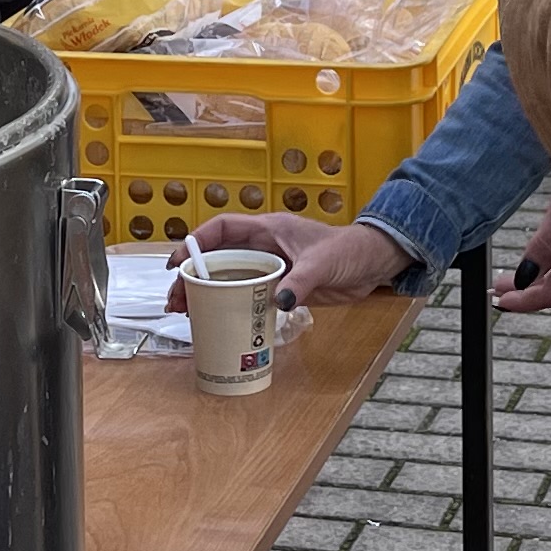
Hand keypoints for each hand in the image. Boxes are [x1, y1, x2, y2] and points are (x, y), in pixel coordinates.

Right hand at [185, 213, 410, 306]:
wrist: (373, 264)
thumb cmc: (349, 251)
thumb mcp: (322, 264)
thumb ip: (300, 281)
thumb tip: (276, 302)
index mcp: (269, 230)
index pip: (223, 229)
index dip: (197, 242)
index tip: (177, 262)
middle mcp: (264, 248)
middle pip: (219, 258)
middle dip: (194, 276)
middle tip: (177, 300)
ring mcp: (271, 268)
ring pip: (230, 279)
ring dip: (207, 293)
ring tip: (188, 313)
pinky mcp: (280, 288)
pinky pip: (247, 295)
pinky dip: (230, 306)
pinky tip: (218, 320)